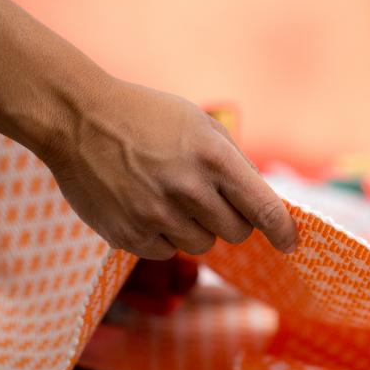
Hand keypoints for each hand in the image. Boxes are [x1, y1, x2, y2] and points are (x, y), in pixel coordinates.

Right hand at [41, 78, 296, 258]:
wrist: (78, 118)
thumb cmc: (148, 117)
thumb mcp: (201, 124)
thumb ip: (236, 163)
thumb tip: (264, 203)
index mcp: (214, 157)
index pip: (264, 209)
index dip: (283, 231)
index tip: (291, 243)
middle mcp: (189, 188)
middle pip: (237, 233)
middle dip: (233, 220)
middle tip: (209, 199)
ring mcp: (156, 214)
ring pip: (202, 245)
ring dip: (196, 227)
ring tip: (170, 195)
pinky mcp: (127, 234)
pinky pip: (166, 251)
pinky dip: (163, 235)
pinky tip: (144, 204)